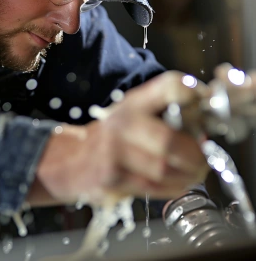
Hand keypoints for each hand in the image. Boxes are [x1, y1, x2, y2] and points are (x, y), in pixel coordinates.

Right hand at [30, 70, 210, 206]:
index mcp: (130, 103)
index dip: (192, 93)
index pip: (167, 87)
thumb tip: (203, 123)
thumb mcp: (130, 114)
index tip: (202, 105)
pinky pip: (154, 188)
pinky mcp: (112, 179)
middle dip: (196, 155)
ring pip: (165, 169)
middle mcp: (120, 124)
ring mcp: (113, 153)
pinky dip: (174, 187)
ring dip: (189, 175)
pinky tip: (175, 182)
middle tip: (204, 157)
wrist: (71, 161)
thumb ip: (162, 112)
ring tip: (193, 172)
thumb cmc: (110, 138)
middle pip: (170, 141)